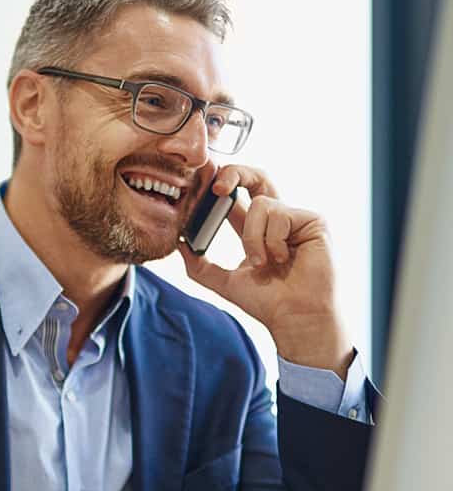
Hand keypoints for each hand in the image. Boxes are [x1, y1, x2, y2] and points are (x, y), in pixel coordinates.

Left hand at [178, 165, 353, 379]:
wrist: (294, 317)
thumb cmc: (268, 302)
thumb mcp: (224, 282)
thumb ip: (199, 264)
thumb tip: (178, 244)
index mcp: (256, 229)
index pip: (235, 197)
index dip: (218, 185)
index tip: (199, 180)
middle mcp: (277, 218)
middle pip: (255, 178)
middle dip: (234, 173)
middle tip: (216, 187)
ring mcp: (295, 217)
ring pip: (260, 205)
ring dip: (253, 238)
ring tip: (264, 264)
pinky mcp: (313, 220)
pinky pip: (279, 215)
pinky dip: (272, 241)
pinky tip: (283, 260)